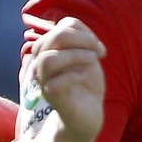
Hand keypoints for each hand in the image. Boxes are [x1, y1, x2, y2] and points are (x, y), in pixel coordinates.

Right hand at [26, 17, 105, 141]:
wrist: (89, 115)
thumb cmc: (87, 84)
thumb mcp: (88, 56)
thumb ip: (82, 39)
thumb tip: (77, 30)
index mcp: (51, 49)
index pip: (63, 26)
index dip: (85, 32)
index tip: (99, 48)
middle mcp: (42, 62)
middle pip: (54, 37)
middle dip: (82, 40)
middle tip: (98, 52)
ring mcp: (44, 81)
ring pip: (48, 59)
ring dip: (75, 55)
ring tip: (92, 61)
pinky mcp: (51, 98)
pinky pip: (56, 82)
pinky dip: (76, 75)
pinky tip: (86, 77)